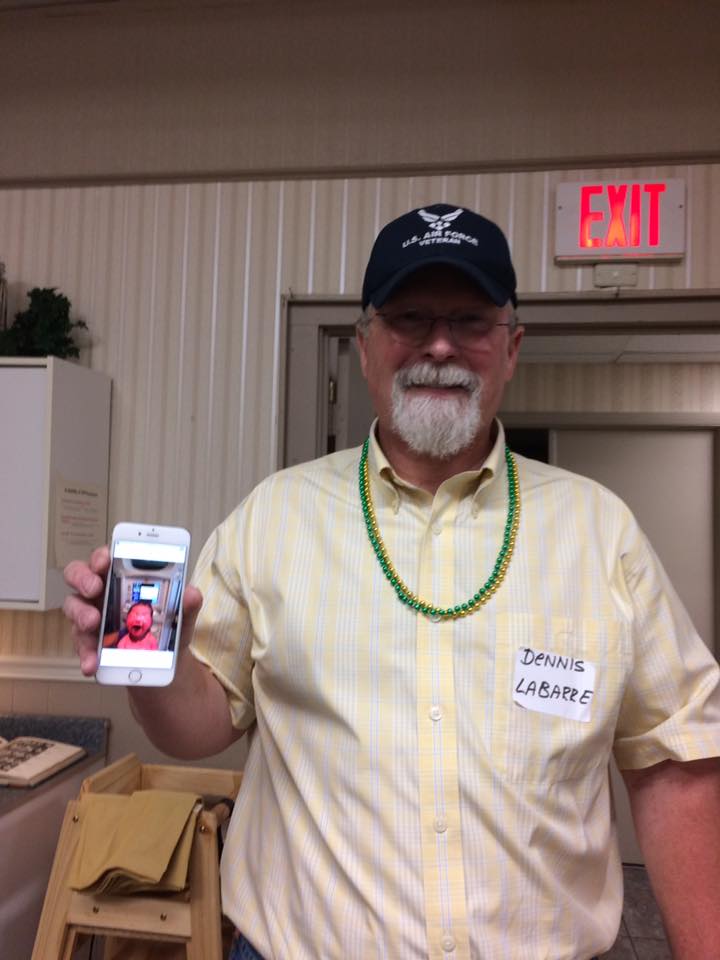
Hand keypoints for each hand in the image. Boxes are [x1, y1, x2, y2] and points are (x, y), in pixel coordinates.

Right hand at [64, 547, 203, 677]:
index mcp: (122, 576)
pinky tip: (93, 662)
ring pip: (74, 607)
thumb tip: (191, 593)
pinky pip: (81, 644)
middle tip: (95, 588)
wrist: (163, 661)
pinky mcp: (87, 641)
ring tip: (93, 624)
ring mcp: (90, 615)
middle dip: (84, 578)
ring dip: (81, 614)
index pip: (106, 557)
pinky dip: (86, 653)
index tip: (106, 560)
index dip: (102, 555)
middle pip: (79, 575)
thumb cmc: (166, 626)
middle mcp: (101, 591)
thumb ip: (187, 604)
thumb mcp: (181, 615)